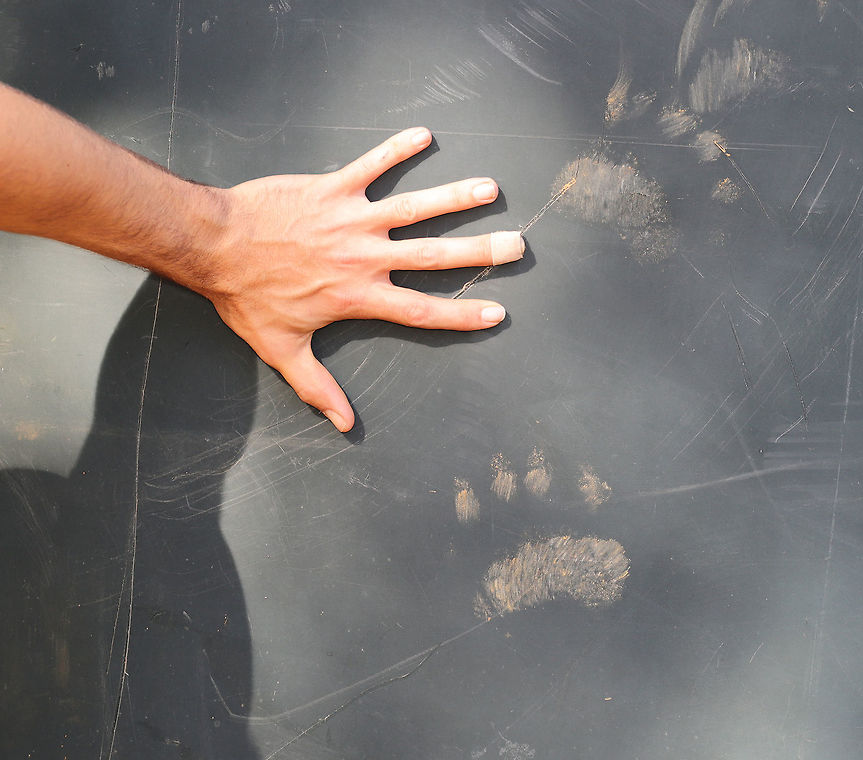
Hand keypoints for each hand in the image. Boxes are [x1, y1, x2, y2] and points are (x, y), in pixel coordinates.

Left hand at [204, 127, 523, 432]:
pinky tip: (424, 134)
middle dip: (480, 251)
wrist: (214, 245)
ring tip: (490, 189)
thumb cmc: (246, 298)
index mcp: (359, 296)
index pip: (422, 312)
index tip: (497, 312)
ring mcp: (351, 219)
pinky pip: (371, 164)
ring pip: (414, 207)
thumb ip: (317, 387)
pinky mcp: (333, 188)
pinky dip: (397, 149)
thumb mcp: (282, 350)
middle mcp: (365, 257)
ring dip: (455, 196)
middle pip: (434, 257)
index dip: (463, 315)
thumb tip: (343, 424)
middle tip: (517, 245)